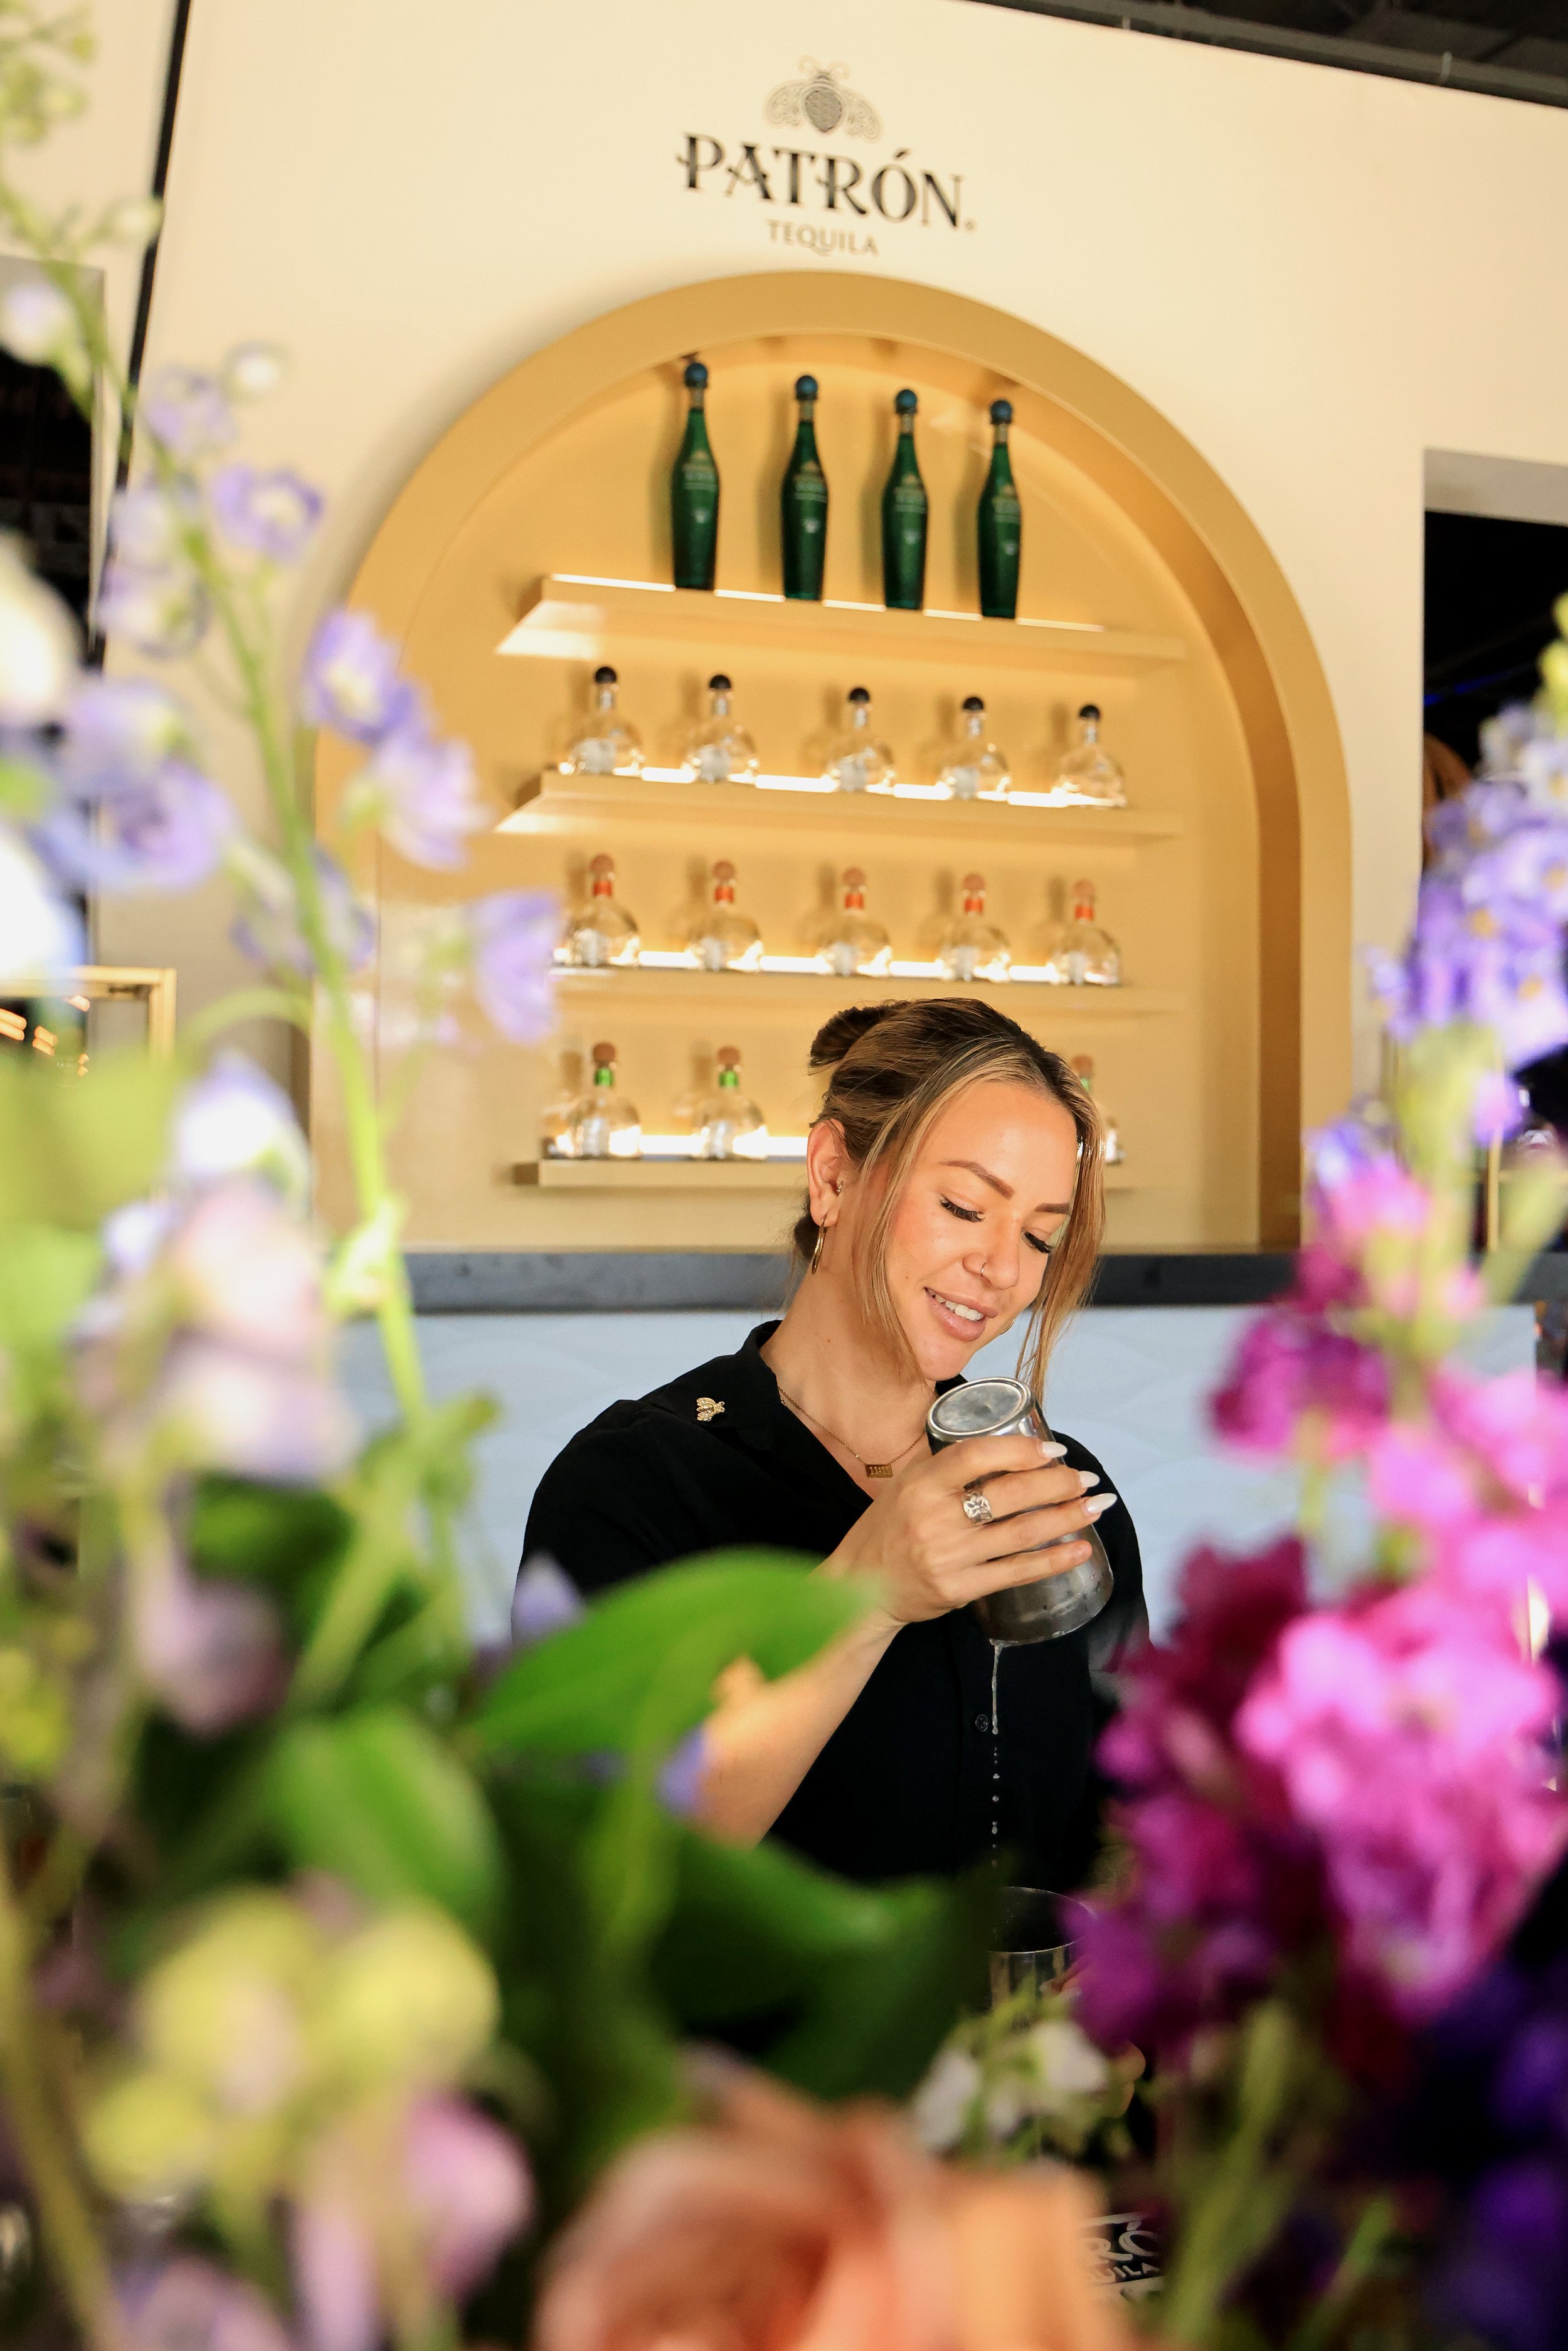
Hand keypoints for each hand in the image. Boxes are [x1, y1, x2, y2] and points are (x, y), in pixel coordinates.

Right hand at [819, 1432, 1113, 1631]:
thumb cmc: (888, 1528)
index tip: (1053, 1451)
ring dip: (1067, 1518)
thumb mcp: (907, 1485)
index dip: (1019, 1450)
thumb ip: (949, 1468)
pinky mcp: (959, 1590)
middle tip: (1087, 1479)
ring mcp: (948, 1557)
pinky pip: (1016, 1573)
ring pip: (1021, 1533)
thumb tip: (1010, 1448)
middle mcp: (934, 1518)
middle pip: (1009, 1495)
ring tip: (1096, 1506)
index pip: (975, 1456)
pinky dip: (1053, 1560)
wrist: (860, 1586)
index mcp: (920, 1484)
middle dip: (1058, 1484)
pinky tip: (1081, 1550)